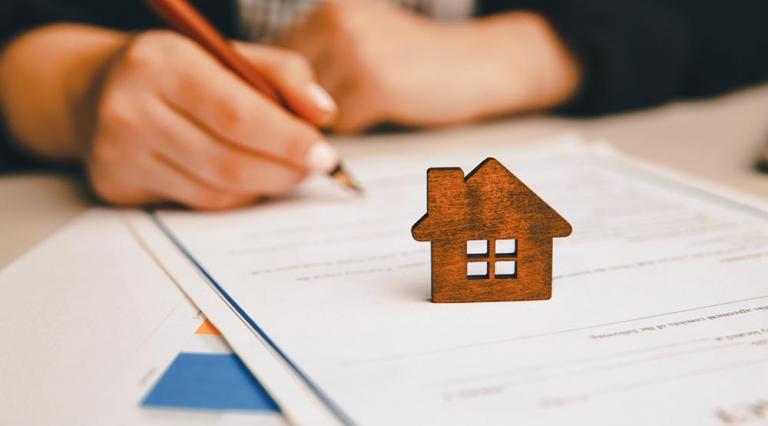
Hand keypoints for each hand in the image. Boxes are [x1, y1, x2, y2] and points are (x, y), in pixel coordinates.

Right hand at [81, 30, 338, 208]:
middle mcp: (131, 109)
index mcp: (163, 63)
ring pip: (216, 191)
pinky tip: (249, 179)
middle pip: (229, 161)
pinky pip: (198, 205)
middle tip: (313, 167)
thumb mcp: (227, 53)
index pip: (237, 114)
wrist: (93, 88)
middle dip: (284, 170)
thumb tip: (324, 114)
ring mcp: (119, 154)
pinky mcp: (118, 186)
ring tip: (285, 169)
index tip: (325, 155)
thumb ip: (284, 75)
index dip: (287, 140)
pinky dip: (235, 196)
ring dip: (264, 186)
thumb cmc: (178, 70)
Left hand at [279, 0, 579, 132]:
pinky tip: (386, 106)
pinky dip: (359, 125)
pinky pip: (342, 124)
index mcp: (331, 6)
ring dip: (334, 116)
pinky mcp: (376, 84)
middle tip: (343, 104)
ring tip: (371, 98)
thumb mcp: (362, 37)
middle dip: (305, 105)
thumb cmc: (415, 59)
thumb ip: (318, 55)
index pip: (277, 58)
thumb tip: (269, 98)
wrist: (477, 63)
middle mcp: (338, 20)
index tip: (305, 101)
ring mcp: (357, 50)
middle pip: (289, 86)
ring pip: (312, 107)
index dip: (287, 88)